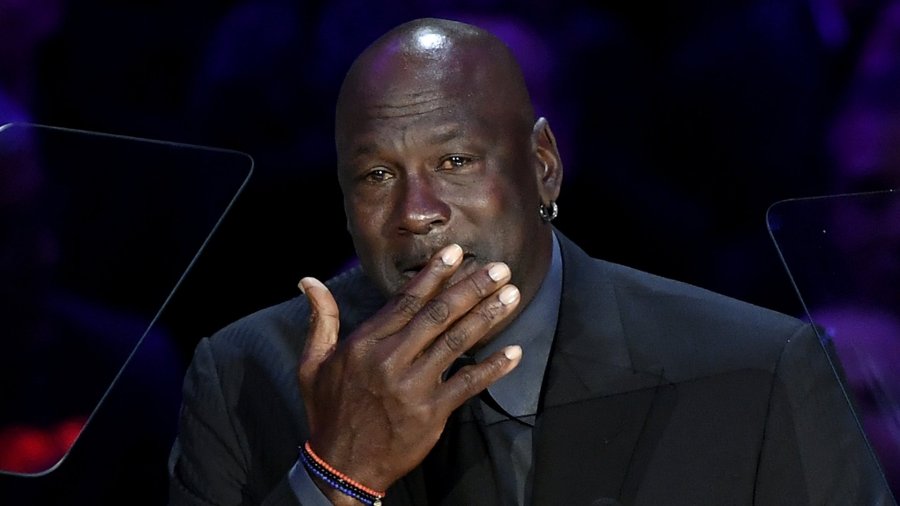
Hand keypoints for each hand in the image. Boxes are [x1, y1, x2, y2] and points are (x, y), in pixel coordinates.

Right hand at [297, 243, 522, 495]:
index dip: (433, 275)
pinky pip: (467, 385)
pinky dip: (492, 368)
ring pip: (456, 343)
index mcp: (365, 344)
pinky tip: (514, 352)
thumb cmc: (329, 411)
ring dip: (487, 316)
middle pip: (438, 315)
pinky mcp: (431, 413)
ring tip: (512, 295)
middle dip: (471, 288)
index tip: (456, 253)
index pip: (405, 301)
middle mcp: (390, 360)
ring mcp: (413, 387)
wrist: (342, 466)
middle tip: (499, 268)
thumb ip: (321, 320)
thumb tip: (308, 281)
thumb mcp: (312, 364)